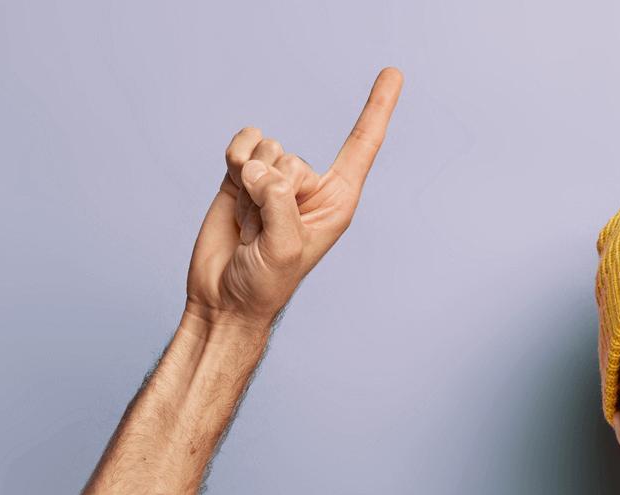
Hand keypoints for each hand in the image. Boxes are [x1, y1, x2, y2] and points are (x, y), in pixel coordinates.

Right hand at [183, 67, 402, 331]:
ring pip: (264, 149)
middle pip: (291, 156)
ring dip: (248, 185)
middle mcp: (311, 185)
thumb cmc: (265, 283)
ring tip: (250, 222)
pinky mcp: (244, 174)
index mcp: (338, 200)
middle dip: (270, 191)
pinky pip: (243, 143)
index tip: (394, 72)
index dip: (378, 107)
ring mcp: (277, 178)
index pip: (363, 145)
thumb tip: (259, 168)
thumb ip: (279, 203)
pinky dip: (234, 159)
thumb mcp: (283, 248)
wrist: (225, 297)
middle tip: (264, 230)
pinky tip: (234, 189)